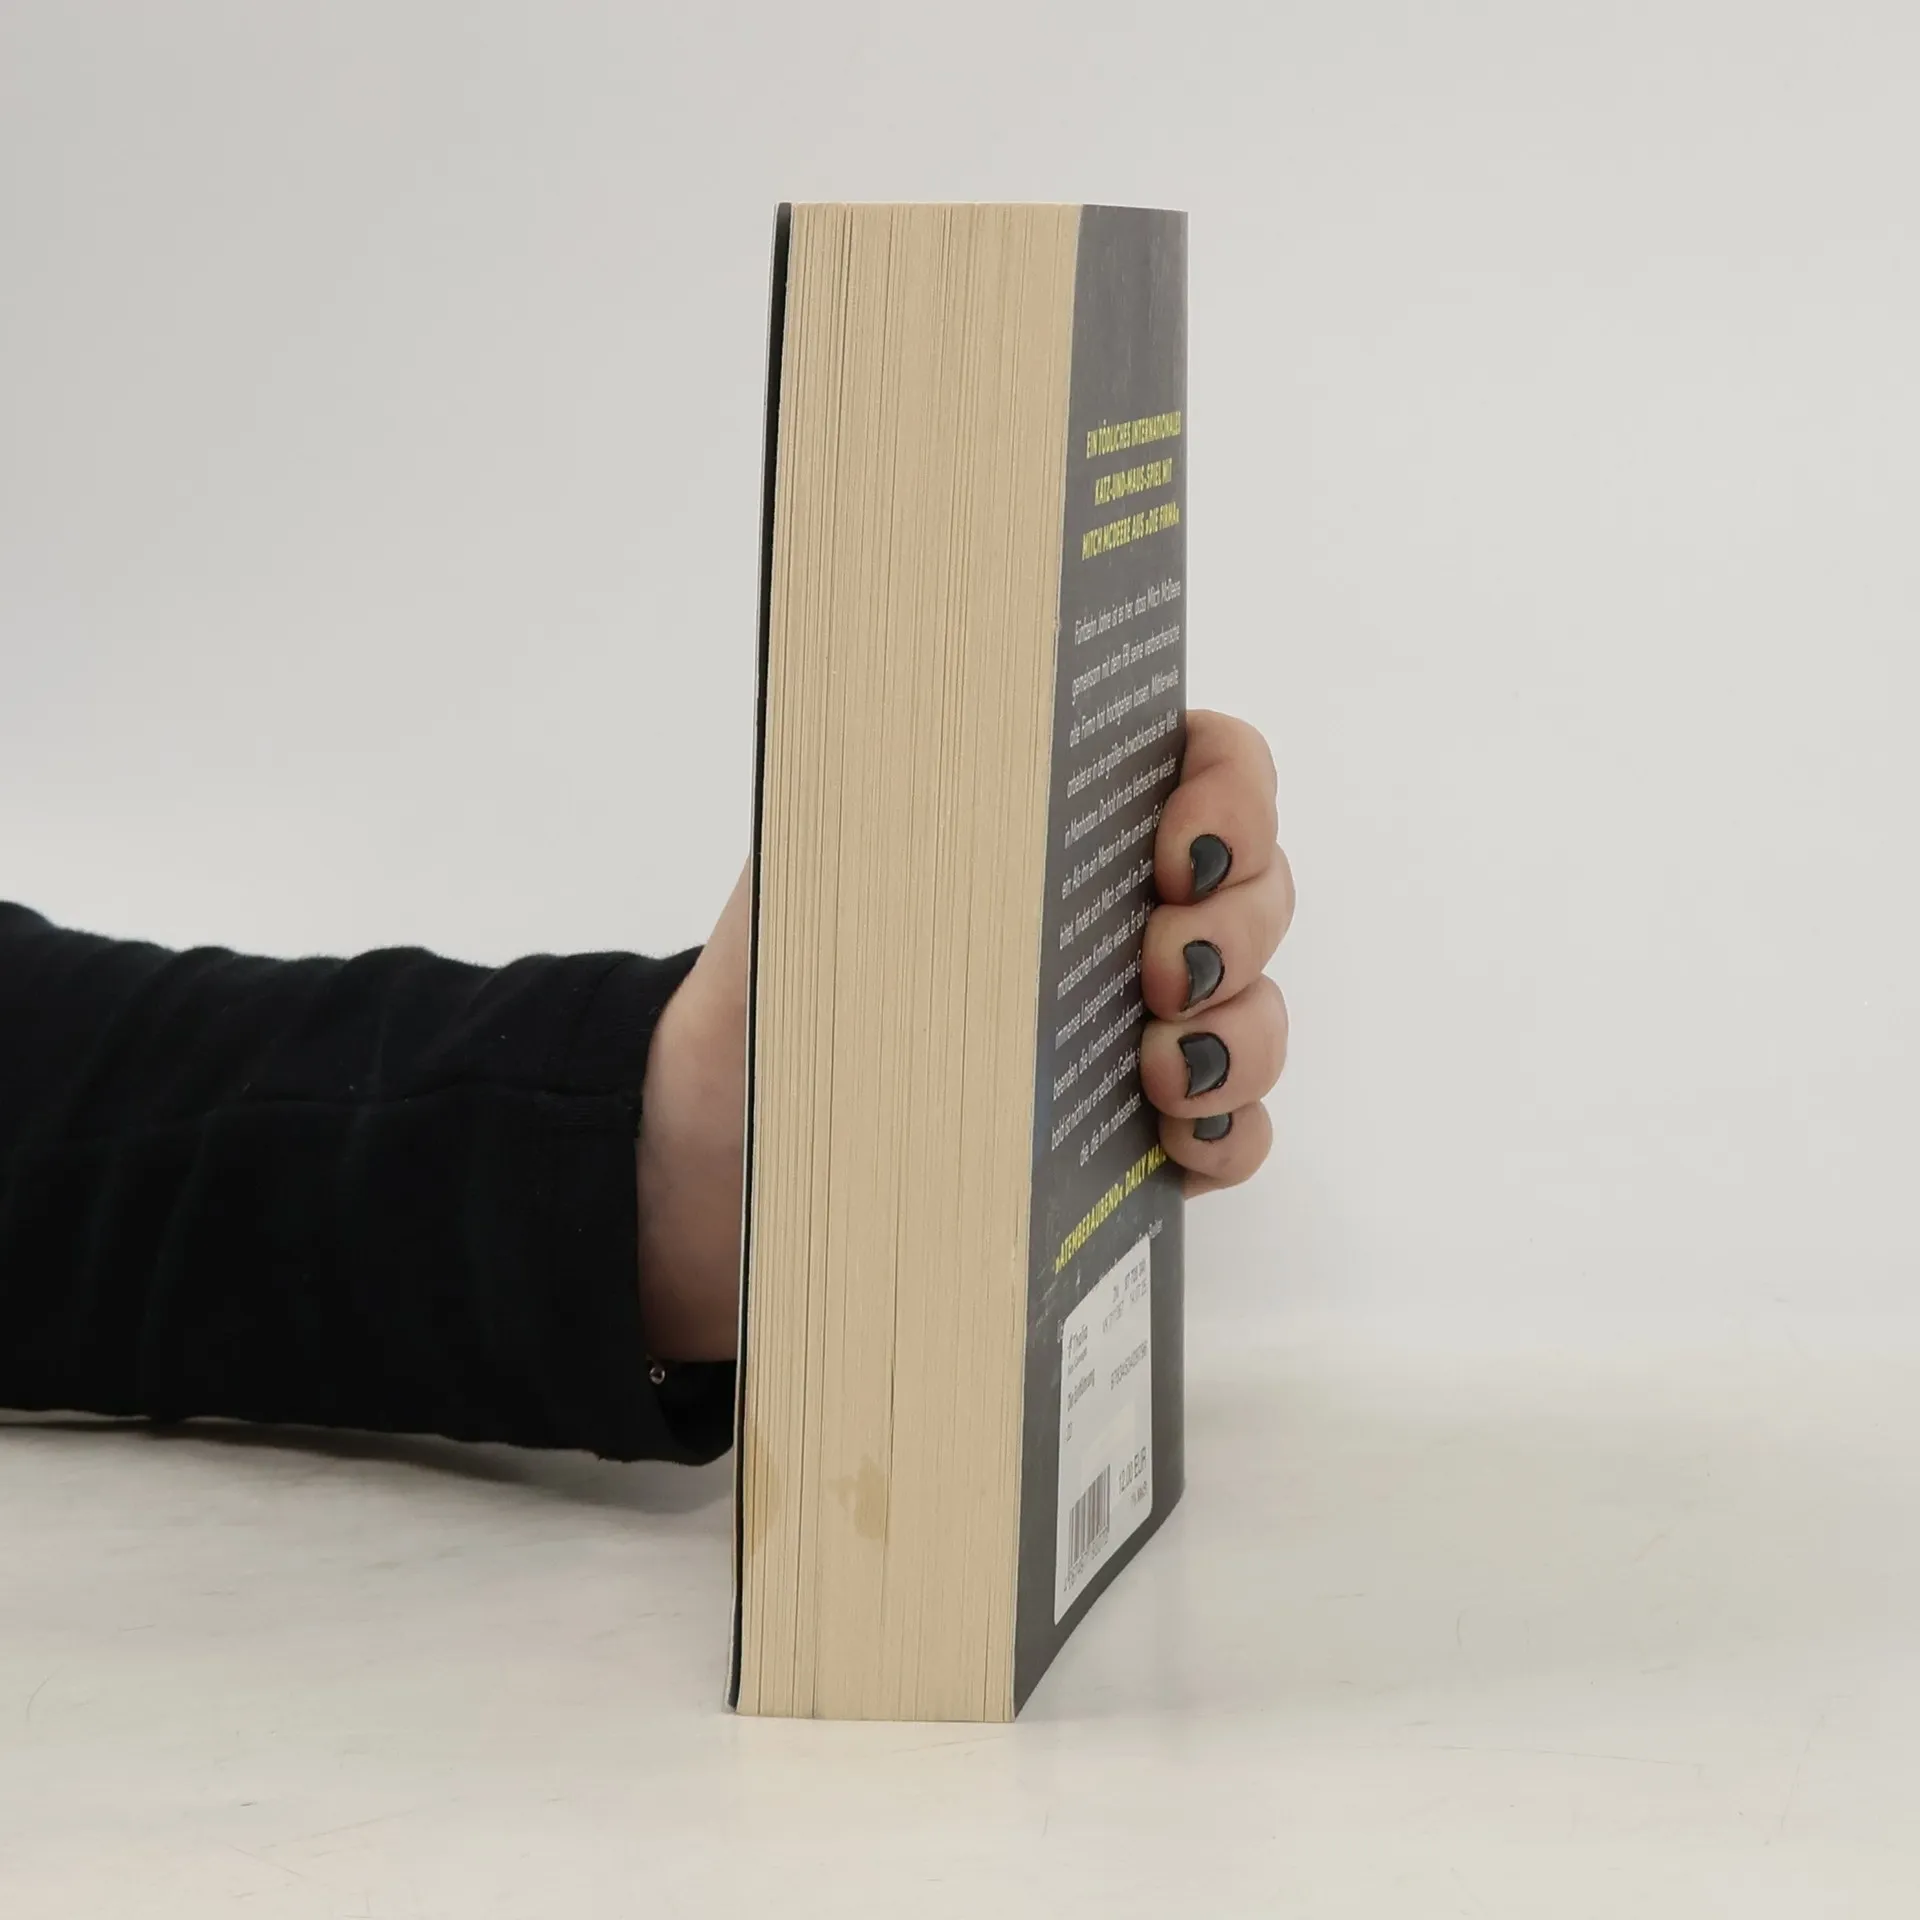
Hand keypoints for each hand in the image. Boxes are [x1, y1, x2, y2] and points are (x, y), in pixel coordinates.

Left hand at [634, 707, 1291, 1356]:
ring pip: (1258, 1014)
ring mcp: (1139, 1030)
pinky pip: (1235, 1133)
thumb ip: (890, 785)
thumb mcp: (815, 862)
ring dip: (1240, 1038)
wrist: (730, 1137)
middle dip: (1236, 924)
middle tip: (1165, 968)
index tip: (1177, 848)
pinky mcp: (1135, 1140)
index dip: (1229, 794)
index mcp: (1056, 824)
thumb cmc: (783, 981)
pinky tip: (1178, 1140)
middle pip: (1256, 889)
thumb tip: (936, 719)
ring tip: (1162, 1071)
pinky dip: (1228, 1135)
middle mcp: (1117, 916)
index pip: (1205, 763)